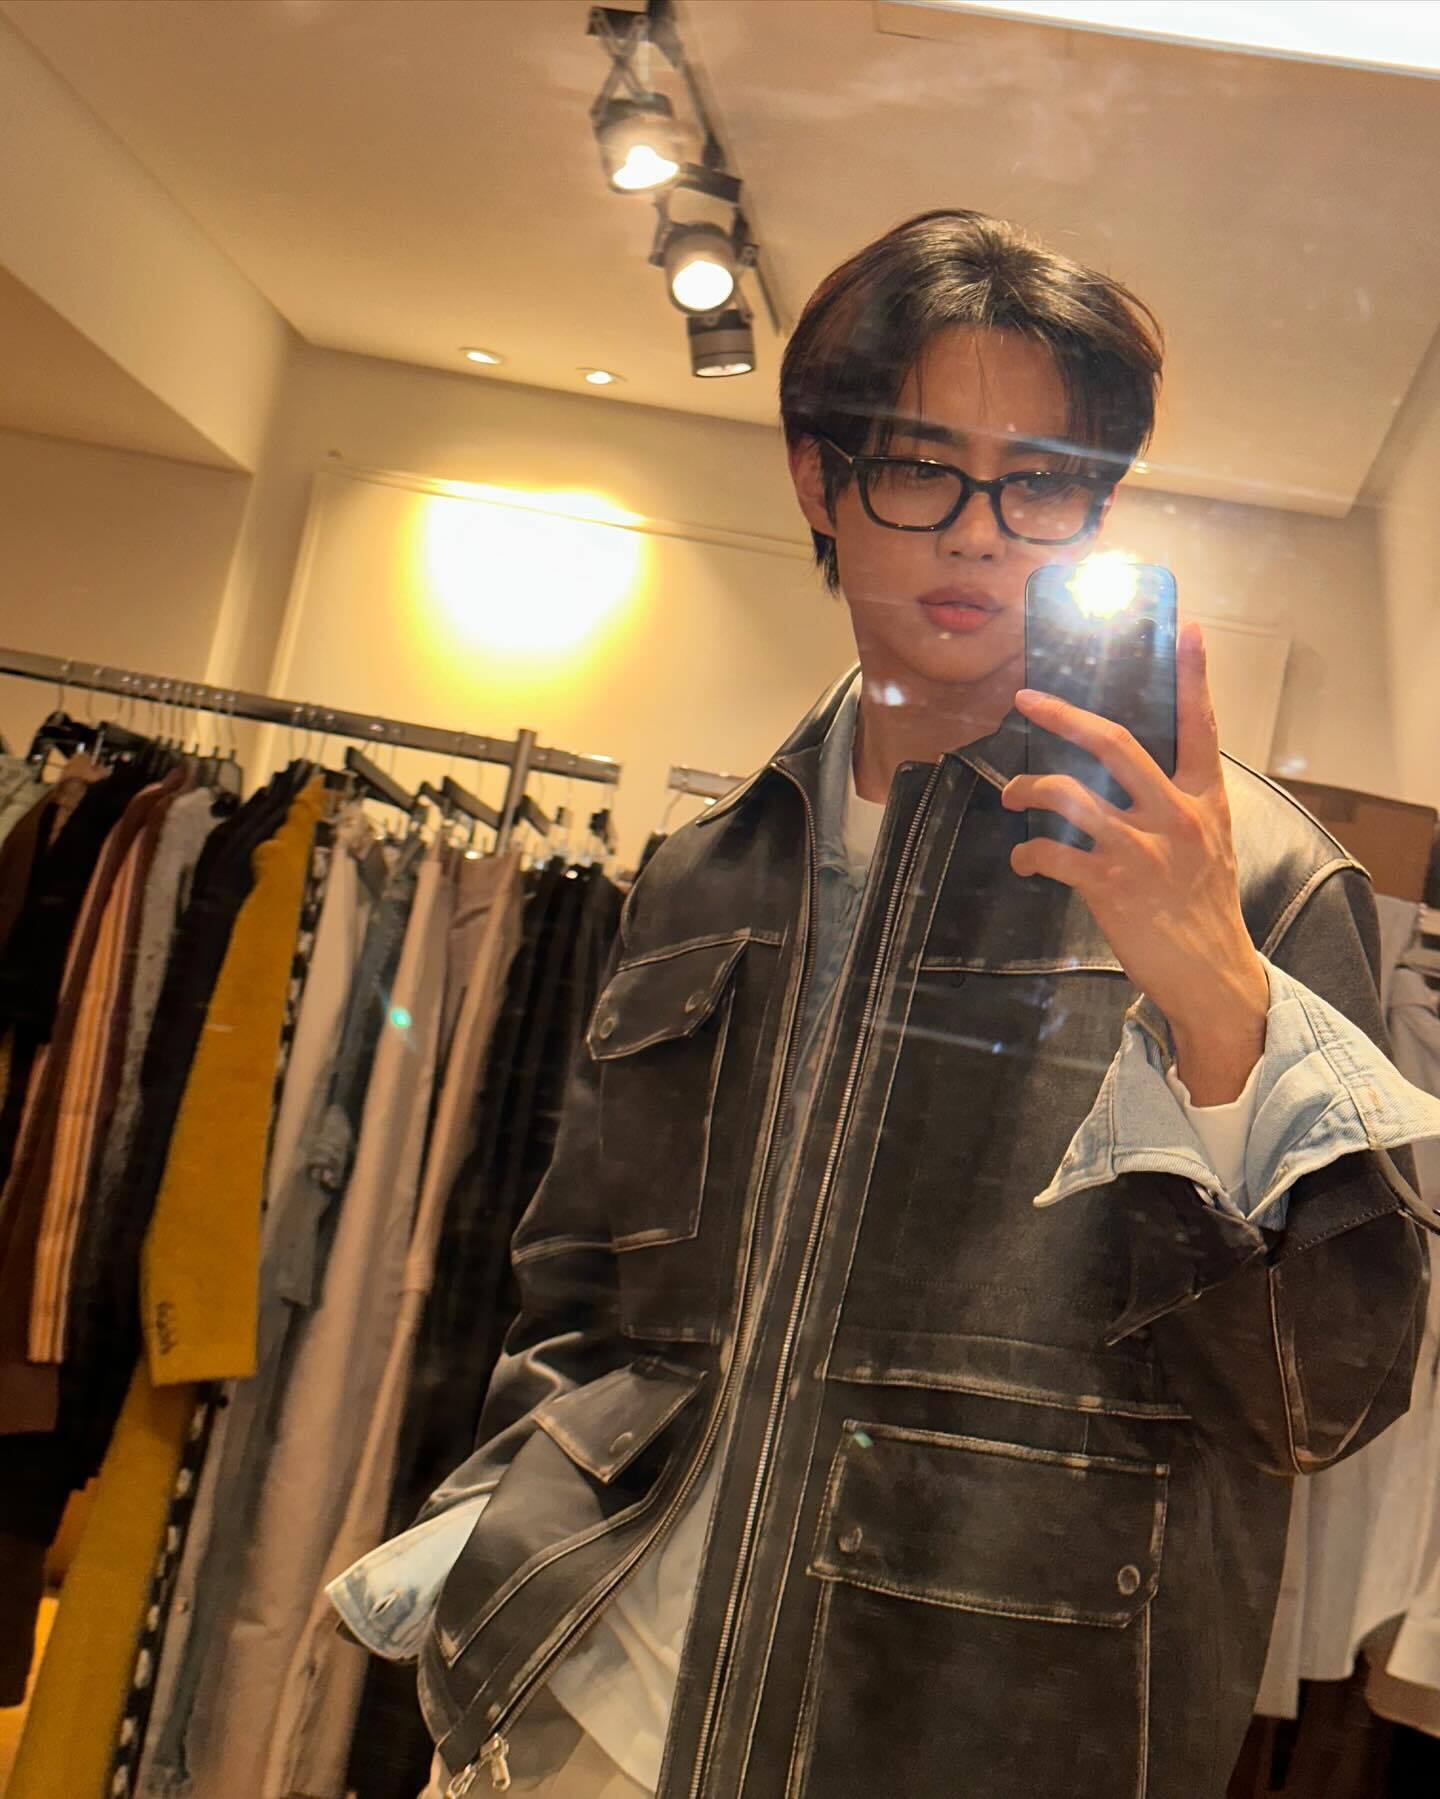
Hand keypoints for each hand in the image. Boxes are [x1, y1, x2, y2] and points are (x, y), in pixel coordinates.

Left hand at [1000, 621, 1267, 1103]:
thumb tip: (1140, 780)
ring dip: (1028, 790)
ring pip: (1069, 794)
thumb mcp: (1212, 847)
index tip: (1189, 631)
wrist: (1213, 976)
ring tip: (1012, 796)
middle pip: (1115, 744)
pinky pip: (1053, 852)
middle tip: (1027, 700)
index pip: (1203, 728)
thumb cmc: (1204, 910)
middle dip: (1063, 716)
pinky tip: (1025, 860)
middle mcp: (1177, 817)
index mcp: (1206, 802)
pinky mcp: (1112, 885)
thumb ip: (1181, 806)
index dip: (1195, 678)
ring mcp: (1143, 850)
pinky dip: (1029, 853)